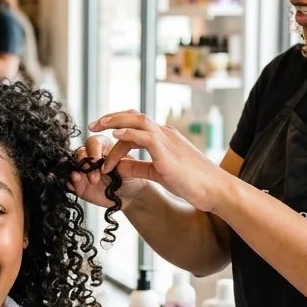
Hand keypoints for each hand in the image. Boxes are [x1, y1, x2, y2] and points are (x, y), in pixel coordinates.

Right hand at [70, 134, 147, 210]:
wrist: (131, 195)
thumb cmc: (133, 177)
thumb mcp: (132, 169)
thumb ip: (120, 165)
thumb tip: (106, 166)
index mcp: (104, 147)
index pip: (93, 143)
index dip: (93, 151)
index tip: (98, 161)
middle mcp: (92, 157)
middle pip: (80, 153)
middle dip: (85, 164)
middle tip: (95, 178)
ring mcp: (84, 171)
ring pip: (73, 166)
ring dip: (75, 172)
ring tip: (78, 178)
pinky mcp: (80, 185)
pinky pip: (70, 182)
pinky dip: (70, 183)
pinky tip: (74, 185)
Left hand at [87, 110, 229, 213]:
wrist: (216, 190)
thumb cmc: (192, 183)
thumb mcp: (159, 174)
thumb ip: (139, 168)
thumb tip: (118, 166)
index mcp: (165, 138)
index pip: (136, 124)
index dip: (116, 127)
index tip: (100, 133)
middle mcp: (166, 134)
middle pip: (134, 116)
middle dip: (110, 118)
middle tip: (91, 125)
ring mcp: (168, 141)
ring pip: (138, 121)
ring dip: (114, 122)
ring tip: (97, 126)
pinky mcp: (168, 153)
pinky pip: (145, 137)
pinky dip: (128, 134)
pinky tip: (114, 136)